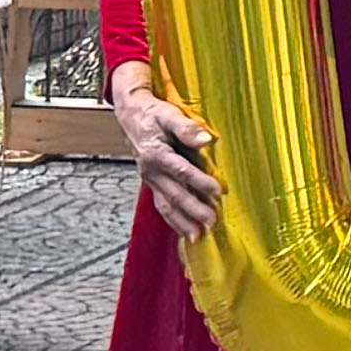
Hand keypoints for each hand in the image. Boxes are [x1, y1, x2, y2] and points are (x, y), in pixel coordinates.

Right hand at [114, 69, 222, 240]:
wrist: (130, 114)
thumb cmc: (152, 113)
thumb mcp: (168, 114)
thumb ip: (187, 128)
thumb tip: (206, 139)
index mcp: (156, 154)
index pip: (181, 171)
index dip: (200, 182)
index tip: (219, 191)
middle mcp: (151, 171)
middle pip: (174, 194)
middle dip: (193, 210)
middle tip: (212, 221)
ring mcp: (151, 180)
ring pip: (166, 205)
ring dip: (182, 222)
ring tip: (198, 236)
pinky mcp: (153, 184)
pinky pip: (162, 206)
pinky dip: (174, 221)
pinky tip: (185, 231)